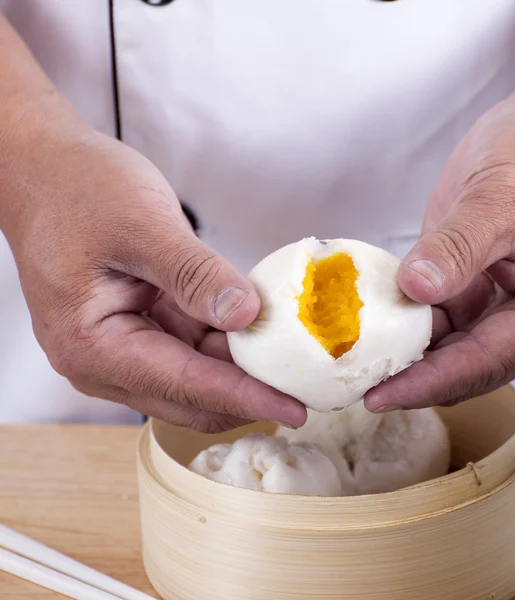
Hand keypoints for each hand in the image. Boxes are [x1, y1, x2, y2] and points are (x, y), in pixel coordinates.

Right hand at [1, 123, 305, 430]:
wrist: (44, 168)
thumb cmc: (75, 189)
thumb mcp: (141, 225)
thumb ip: (195, 275)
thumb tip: (246, 315)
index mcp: (92, 346)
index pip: (185, 384)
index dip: (245, 398)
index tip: (295, 409)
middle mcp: (103, 360)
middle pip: (190, 395)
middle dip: (248, 392)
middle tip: (303, 384)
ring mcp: (121, 347)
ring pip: (194, 376)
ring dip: (240, 368)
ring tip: (290, 357)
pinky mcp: (139, 329)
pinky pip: (190, 349)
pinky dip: (225, 343)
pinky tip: (258, 329)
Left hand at [364, 74, 514, 410]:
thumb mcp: (504, 199)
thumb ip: (459, 249)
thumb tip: (415, 290)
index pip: (483, 364)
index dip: (427, 384)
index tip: (378, 398)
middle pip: (465, 361)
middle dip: (412, 373)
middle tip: (355, 382)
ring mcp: (501, 295)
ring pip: (448, 338)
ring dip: (405, 345)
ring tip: (354, 357)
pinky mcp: (476, 275)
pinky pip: (438, 307)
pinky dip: (406, 313)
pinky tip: (371, 316)